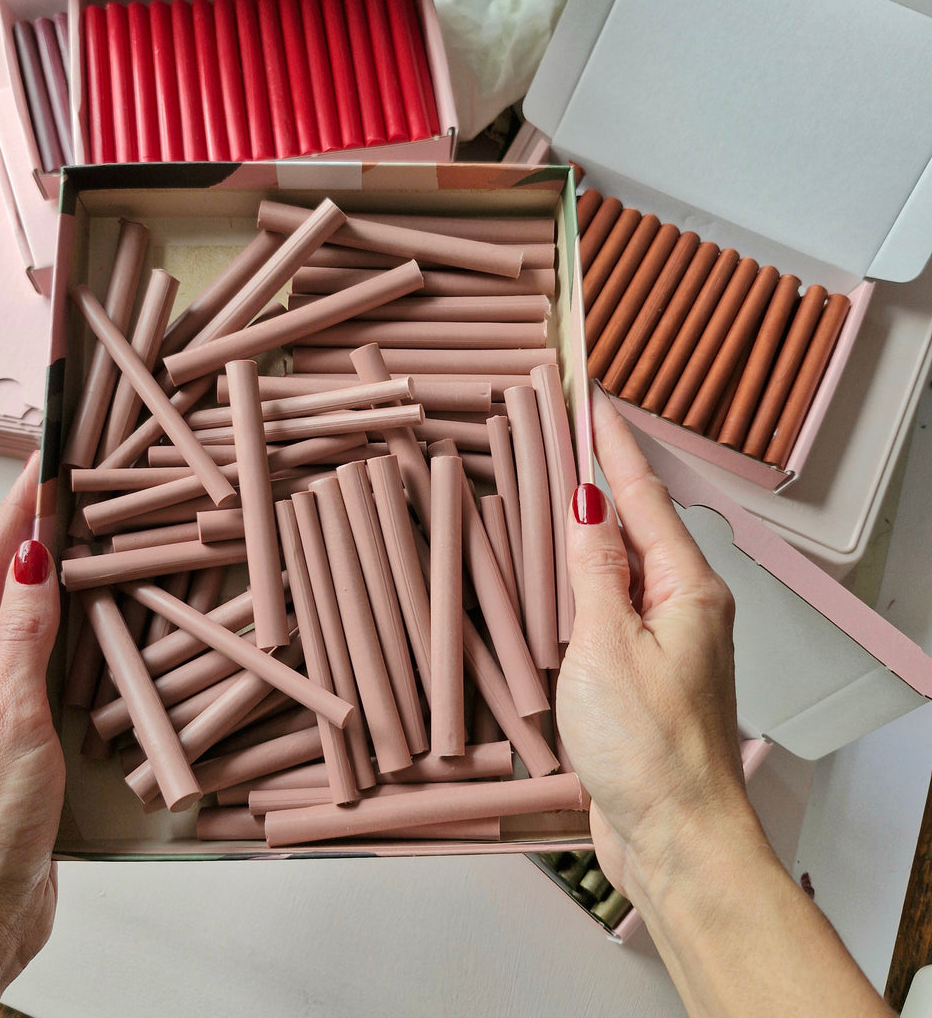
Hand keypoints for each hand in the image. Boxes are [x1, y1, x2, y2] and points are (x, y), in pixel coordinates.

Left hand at [0, 454, 63, 1017]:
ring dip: (53, 582)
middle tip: (67, 489)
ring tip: (81, 539)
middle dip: (33, 536)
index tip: (40, 469)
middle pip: (1, 591)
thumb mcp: (8, 721)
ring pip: (25, 628)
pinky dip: (68, 637)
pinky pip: (43, 668)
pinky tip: (89, 628)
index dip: (15, 516)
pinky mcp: (17, 738)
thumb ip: (24, 638)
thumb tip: (33, 562)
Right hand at [555, 389, 893, 1015]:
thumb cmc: (650, 751)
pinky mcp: (641, 673)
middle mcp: (682, 608)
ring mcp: (663, 641)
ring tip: (554, 489)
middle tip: (567, 431)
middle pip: (637, 523)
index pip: (644, 495)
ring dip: (588, 527)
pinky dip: (582, 580)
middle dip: (602, 475)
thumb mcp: (608, 644)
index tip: (594, 399)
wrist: (676, 840)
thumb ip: (595, 570)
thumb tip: (587, 502)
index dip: (615, 444)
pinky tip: (558, 577)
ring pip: (620, 565)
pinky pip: (609, 606)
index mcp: (686, 590)